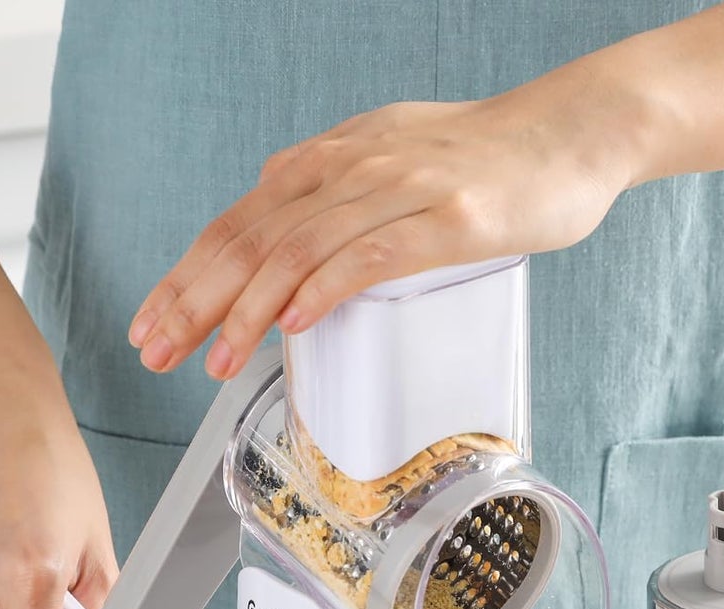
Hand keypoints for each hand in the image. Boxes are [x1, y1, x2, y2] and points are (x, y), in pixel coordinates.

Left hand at [128, 73, 646, 379]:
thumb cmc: (488, 161)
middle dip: (195, 299)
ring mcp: (401, 189)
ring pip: (301, 250)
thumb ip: (341, 193)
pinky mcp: (449, 219)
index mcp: (332, 160)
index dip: (188, 274)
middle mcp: (352, 167)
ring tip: (214, 358)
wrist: (569, 134)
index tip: (154, 322)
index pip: (239, 220)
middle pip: (253, 237)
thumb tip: (290, 230)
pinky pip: (374, 254)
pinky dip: (326, 288)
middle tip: (156, 350)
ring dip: (248, 310)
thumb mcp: (395, 162)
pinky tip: (294, 323)